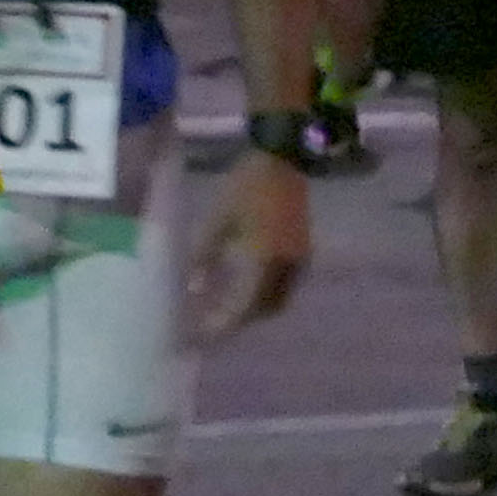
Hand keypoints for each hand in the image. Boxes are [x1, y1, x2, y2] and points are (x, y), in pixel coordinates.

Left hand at [190, 146, 314, 342]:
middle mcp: (286, 268)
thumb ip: (205, 258)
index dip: (222, 325)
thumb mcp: (217, 221)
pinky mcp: (302, 250)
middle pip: (263, 309)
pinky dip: (265, 293)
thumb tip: (194, 289)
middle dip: (239, 321)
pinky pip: (284, 285)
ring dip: (254, 309)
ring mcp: (298, 260)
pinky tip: (245, 285)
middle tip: (211, 323)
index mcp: (264, 262)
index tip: (201, 336)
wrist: (282, 159)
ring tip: (226, 308)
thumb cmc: (245, 186)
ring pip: (276, 299)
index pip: (242, 308)